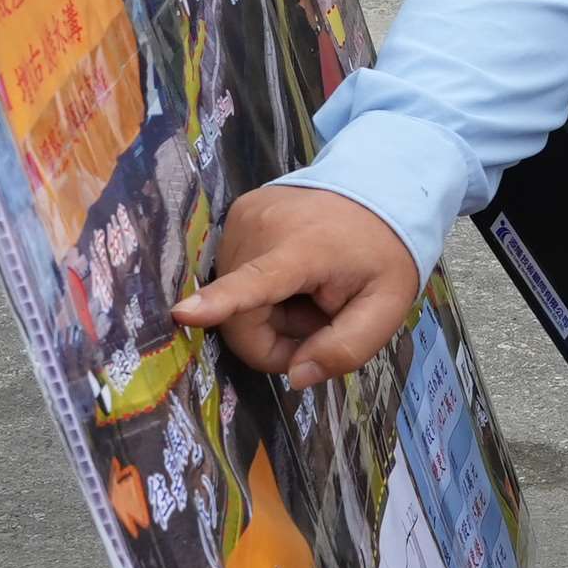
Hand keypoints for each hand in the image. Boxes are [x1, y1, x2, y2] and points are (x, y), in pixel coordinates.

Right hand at [173, 184, 421, 390]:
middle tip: (320, 319)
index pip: (255, 283)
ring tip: (311, 290)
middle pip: (243, 318)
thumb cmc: (382, 254)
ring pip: (234, 300)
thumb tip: (294, 376)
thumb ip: (346, 349)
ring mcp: (242, 215)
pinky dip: (262, 289)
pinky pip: (233, 274)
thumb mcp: (386, 309)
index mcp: (303, 249)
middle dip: (278, 336)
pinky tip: (295, 275)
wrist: (379, 191)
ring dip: (271, 313)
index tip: (182, 314)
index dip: (218, 304)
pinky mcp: (235, 213)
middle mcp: (261, 225)